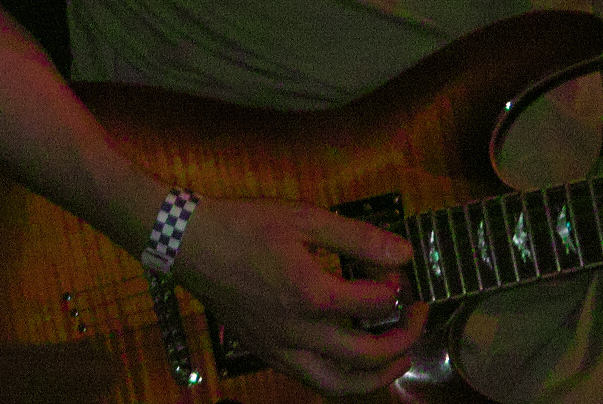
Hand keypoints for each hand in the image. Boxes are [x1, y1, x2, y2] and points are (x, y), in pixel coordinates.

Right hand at [170, 196, 423, 396]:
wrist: (187, 242)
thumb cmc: (242, 225)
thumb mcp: (302, 217)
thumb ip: (357, 238)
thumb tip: (404, 254)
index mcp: (310, 293)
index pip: (377, 303)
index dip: (397, 285)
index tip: (396, 270)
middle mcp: (298, 331)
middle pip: (369, 354)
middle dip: (405, 336)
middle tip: (416, 315)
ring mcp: (280, 348)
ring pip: (341, 385)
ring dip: (379, 377)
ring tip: (398, 358)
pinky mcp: (266, 354)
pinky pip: (313, 381)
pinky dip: (342, 379)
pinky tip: (351, 360)